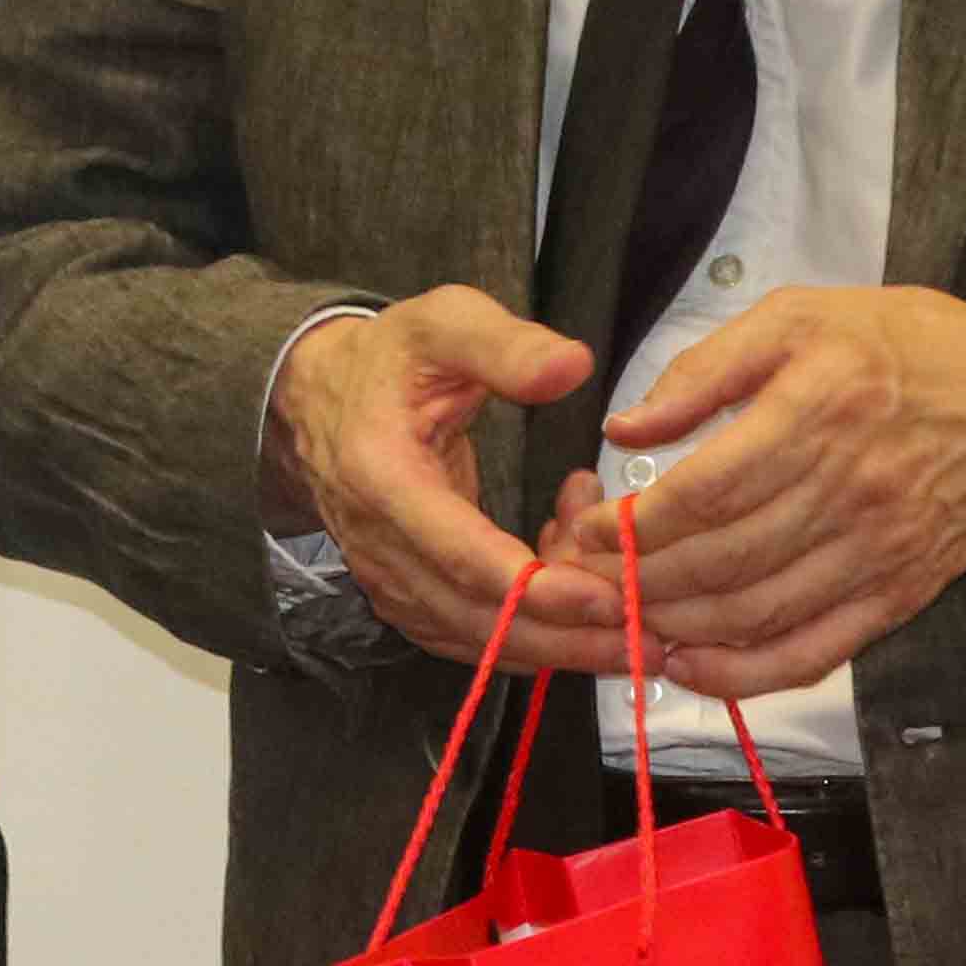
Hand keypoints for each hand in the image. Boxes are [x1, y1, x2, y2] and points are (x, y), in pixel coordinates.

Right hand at [266, 288, 634, 676]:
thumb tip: (573, 368)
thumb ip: (507, 346)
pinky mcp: (403, 594)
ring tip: (630, 635)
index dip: (534, 587)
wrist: (321, 395)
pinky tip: (576, 604)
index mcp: (382, 476)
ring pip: (476, 638)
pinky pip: (467, 635)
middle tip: (643, 642)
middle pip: (475, 616)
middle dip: (563, 636)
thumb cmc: (391, 358)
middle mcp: (378, 543)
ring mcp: (386, 577)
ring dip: (554, 641)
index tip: (605, 599)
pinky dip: (525, 631)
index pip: (460, 553)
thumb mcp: (445, 323)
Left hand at [534, 290, 965, 702]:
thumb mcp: (802, 316)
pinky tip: (689, 667)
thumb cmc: (911, 349)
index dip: (633, 523)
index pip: (704, 491)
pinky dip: (744, 676)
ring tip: (625, 615)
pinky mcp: (897, 598)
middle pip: (720, 561)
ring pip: (755, 613)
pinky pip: (812, 654)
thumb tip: (626, 429)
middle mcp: (848, 492)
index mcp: (818, 412)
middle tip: (587, 578)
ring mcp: (876, 554)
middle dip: (637, 579)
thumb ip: (706, 368)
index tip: (588, 527)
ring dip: (675, 626)